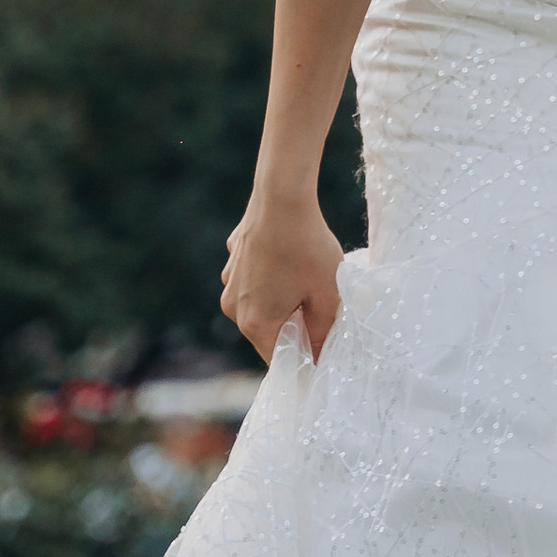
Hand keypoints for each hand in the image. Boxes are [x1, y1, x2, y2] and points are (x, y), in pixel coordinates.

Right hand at [221, 190, 343, 364]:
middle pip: (267, 331)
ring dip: (281, 300)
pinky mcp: (233, 259)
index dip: (303, 357)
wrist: (282, 197)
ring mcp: (230, 281)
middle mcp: (233, 308)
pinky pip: (254, 278)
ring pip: (259, 303)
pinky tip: (289, 257)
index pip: (279, 358)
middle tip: (320, 308)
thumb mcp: (327, 295)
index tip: (322, 349)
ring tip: (306, 278)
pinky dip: (270, 276)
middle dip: (293, 326)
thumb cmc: (307, 248)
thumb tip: (319, 354)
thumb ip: (323, 332)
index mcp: (255, 323)